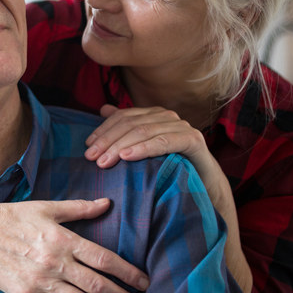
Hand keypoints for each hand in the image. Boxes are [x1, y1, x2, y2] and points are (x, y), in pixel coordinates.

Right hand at [0, 199, 148, 292]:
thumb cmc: (12, 216)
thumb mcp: (47, 207)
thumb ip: (79, 208)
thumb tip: (107, 203)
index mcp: (63, 239)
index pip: (104, 260)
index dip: (128, 273)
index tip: (143, 283)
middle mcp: (55, 262)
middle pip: (98, 286)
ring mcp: (40, 281)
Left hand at [84, 105, 217, 182]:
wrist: (204, 183)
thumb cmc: (170, 165)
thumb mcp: (144, 147)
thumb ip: (126, 127)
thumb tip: (103, 109)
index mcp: (153, 114)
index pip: (122, 117)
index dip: (103, 130)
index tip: (87, 146)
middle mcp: (166, 116)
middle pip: (130, 123)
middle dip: (108, 140)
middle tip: (92, 157)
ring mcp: (181, 126)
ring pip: (144, 131)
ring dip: (121, 146)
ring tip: (105, 161)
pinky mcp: (192, 139)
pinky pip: (163, 142)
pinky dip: (144, 148)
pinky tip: (127, 157)